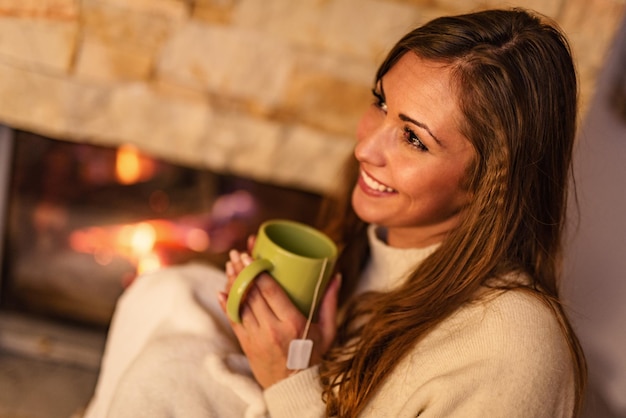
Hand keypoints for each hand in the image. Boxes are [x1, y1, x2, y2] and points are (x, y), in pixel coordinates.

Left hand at [218, 245, 340, 388]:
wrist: (293, 387)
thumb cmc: (313, 355)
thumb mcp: (328, 330)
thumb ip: (330, 302)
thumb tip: (336, 275)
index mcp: (293, 323)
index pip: (271, 291)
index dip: (258, 271)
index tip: (251, 255)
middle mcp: (272, 329)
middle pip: (252, 294)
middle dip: (243, 270)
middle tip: (237, 253)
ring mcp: (256, 337)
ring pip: (240, 304)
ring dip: (233, 282)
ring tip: (230, 264)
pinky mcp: (246, 344)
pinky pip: (233, 320)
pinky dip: (226, 303)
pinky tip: (222, 289)